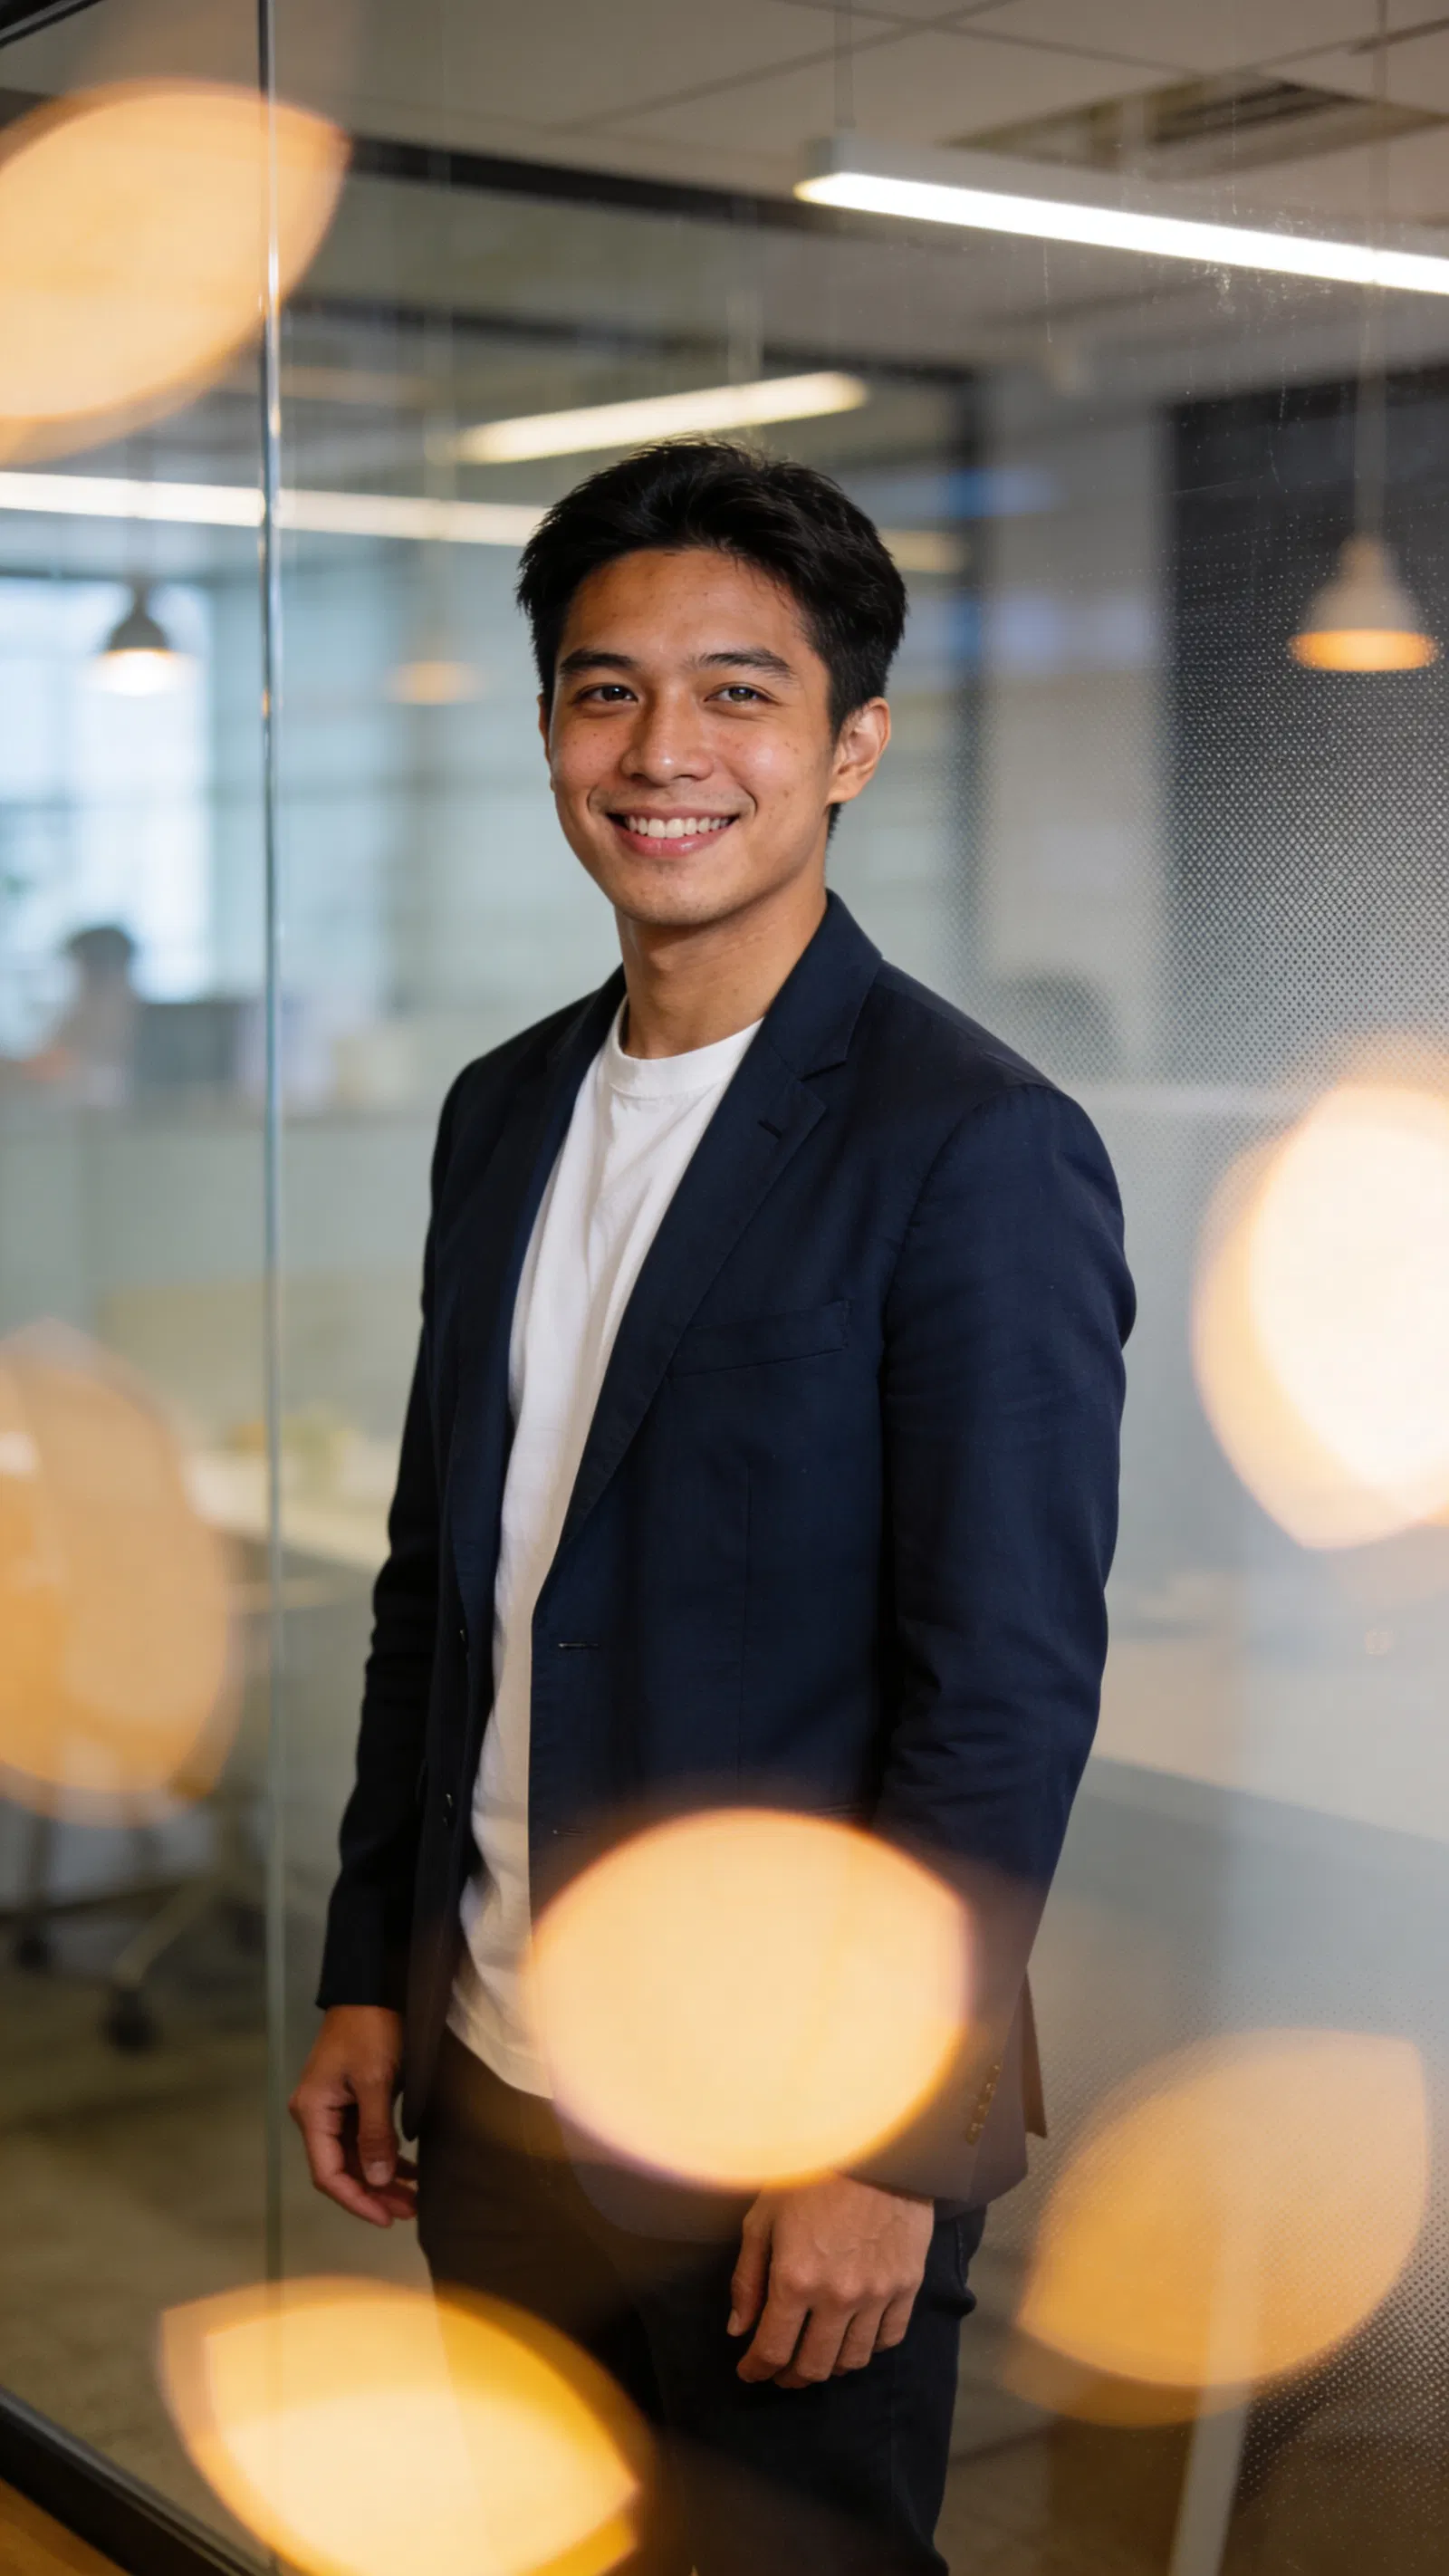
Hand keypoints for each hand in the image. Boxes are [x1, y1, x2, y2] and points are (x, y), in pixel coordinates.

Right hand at [288, 2005, 415, 2227]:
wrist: (372, 1987)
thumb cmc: (371, 2030)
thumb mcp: (376, 2082)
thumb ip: (375, 2133)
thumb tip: (375, 2181)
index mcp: (312, 2112)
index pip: (328, 2173)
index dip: (356, 2200)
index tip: (386, 2218)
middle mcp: (316, 2114)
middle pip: (342, 2168)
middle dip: (374, 2193)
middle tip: (409, 2212)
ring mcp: (332, 2107)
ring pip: (355, 2156)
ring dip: (382, 2177)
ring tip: (414, 2197)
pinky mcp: (350, 2099)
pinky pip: (363, 2137)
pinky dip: (385, 2154)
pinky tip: (410, 2169)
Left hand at [728, 2176, 934, 2387]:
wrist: (874, 2146)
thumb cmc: (810, 2176)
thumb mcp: (763, 2217)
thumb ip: (747, 2278)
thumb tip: (738, 2330)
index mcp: (794, 2279)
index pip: (772, 2350)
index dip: (756, 2369)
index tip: (749, 2371)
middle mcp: (837, 2297)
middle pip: (813, 2366)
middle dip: (789, 2376)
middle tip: (779, 2371)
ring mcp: (877, 2295)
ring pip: (852, 2360)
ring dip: (829, 2368)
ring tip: (816, 2357)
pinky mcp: (907, 2285)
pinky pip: (889, 2339)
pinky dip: (868, 2348)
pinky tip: (853, 2338)